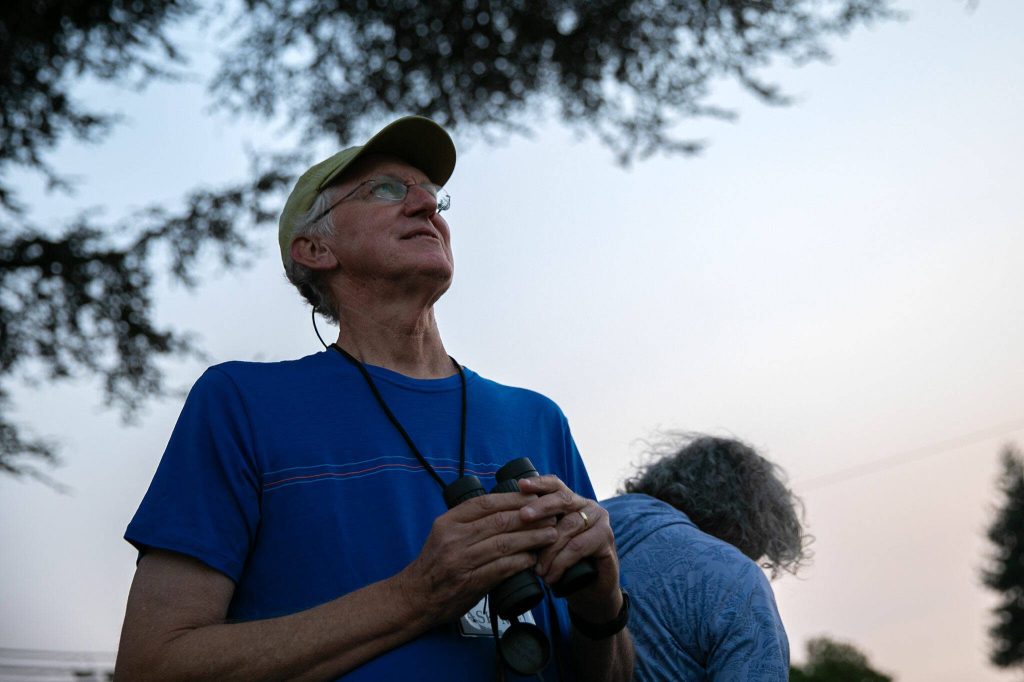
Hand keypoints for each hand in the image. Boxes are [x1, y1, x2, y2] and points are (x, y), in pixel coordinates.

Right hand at [395, 491, 557, 624]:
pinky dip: (520, 562)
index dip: (513, 498)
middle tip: (550, 515)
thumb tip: (504, 509)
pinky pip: (502, 568)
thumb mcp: (443, 534)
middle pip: (500, 521)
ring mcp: (461, 560)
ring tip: (550, 535)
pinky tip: (533, 558)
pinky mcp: (470, 582)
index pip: (485, 503)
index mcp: (448, 522)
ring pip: (504, 543)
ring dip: (532, 538)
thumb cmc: (434, 566)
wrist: (415, 598)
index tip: (534, 498)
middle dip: (530, 517)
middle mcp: (454, 538)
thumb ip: (468, 522)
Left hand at [516, 476, 623, 622]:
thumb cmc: (564, 564)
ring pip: (568, 527)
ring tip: (537, 570)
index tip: (521, 485)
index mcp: (572, 502)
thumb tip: (505, 522)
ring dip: (549, 550)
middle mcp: (587, 506)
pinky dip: (561, 562)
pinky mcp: (606, 539)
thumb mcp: (547, 544)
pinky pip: (578, 547)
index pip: (556, 485)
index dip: (539, 484)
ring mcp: (599, 521)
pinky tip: (551, 576)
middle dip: (540, 507)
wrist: (592, 591)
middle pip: (563, 500)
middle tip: (522, 516)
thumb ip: (535, 530)